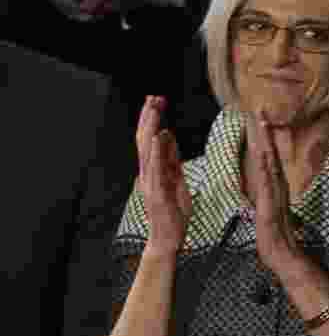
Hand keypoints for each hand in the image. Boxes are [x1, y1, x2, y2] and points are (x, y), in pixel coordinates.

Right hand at [136, 96, 192, 254]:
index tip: (157, 100)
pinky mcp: (157, 192)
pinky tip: (158, 136)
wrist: (168, 238)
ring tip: (153, 109)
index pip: (150, 138)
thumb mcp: (176, 179)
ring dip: (150, 128)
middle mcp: (147, 173)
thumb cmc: (173, 211)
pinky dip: (155, 151)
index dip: (152, 119)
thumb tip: (168, 136)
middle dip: (149, 117)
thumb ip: (171, 159)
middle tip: (153, 97)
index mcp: (153, 169)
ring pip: (146, 151)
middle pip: (145, 140)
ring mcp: (150, 182)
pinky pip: (155, 169)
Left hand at [249, 111, 301, 275]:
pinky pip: (266, 180)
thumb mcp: (270, 208)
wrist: (282, 252)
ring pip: (268, 161)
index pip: (268, 155)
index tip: (259, 119)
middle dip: (264, 131)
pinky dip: (264, 165)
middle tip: (259, 110)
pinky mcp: (270, 202)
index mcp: (273, 185)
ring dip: (264, 141)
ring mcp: (274, 192)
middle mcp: (276, 184)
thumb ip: (269, 196)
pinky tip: (262, 153)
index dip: (263, 137)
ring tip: (260, 123)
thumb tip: (266, 186)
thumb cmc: (276, 233)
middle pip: (269, 152)